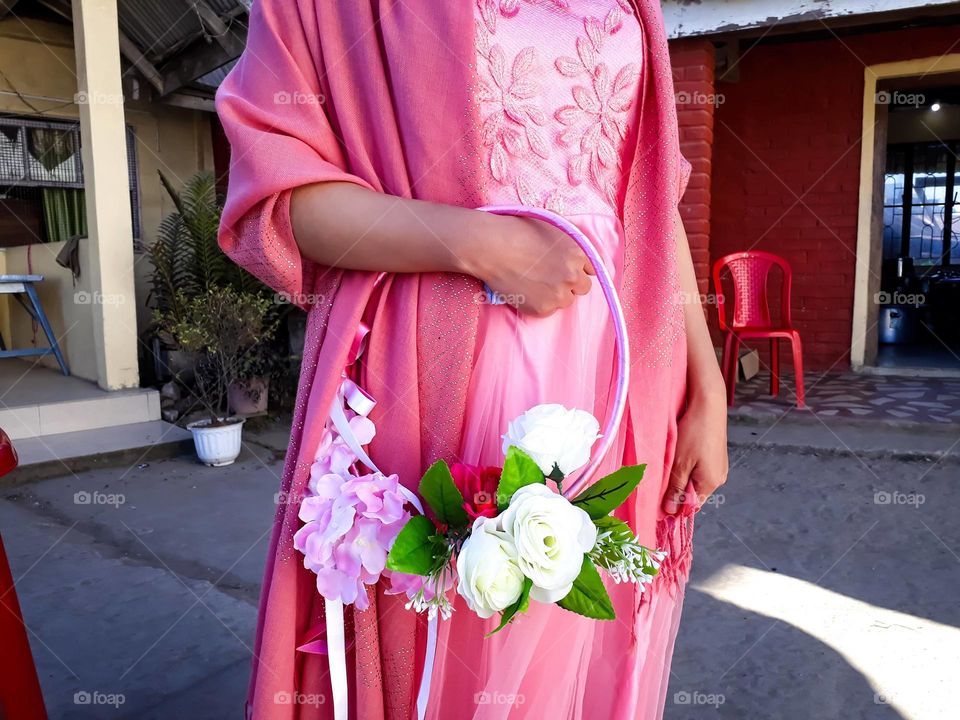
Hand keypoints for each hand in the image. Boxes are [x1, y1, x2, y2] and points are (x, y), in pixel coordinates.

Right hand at [464, 214, 594, 316]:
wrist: (490, 247)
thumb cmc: (517, 230)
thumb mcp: (552, 223)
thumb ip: (570, 238)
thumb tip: (575, 249)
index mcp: (578, 253)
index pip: (592, 269)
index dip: (578, 267)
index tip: (565, 267)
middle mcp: (573, 275)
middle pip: (583, 288)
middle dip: (570, 282)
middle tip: (549, 276)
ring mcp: (558, 294)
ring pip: (566, 300)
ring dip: (556, 294)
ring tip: (535, 282)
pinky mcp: (543, 309)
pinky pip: (549, 310)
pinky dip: (540, 303)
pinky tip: (526, 290)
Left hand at [663, 388, 728, 514]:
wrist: (708, 405)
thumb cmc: (693, 433)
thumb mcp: (680, 463)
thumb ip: (675, 488)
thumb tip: (670, 511)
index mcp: (711, 482)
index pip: (691, 506)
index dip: (674, 505)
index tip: (657, 499)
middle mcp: (719, 477)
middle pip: (693, 493)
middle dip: (677, 488)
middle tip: (662, 475)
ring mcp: (719, 466)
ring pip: (695, 480)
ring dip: (681, 476)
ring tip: (671, 461)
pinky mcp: (716, 456)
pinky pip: (700, 469)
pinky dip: (688, 466)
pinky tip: (681, 454)